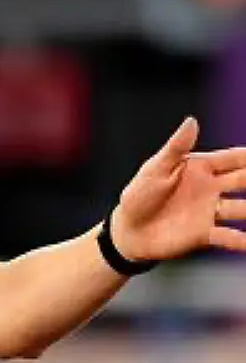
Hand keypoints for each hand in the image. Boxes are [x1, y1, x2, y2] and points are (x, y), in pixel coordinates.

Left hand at [110, 117, 245, 262]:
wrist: (128, 230)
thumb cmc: (139, 195)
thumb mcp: (155, 169)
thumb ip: (176, 148)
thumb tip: (191, 121)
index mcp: (201, 168)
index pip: (233, 158)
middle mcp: (212, 188)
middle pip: (244, 181)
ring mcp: (210, 211)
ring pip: (242, 209)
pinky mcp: (205, 233)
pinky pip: (228, 237)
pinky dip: (241, 241)